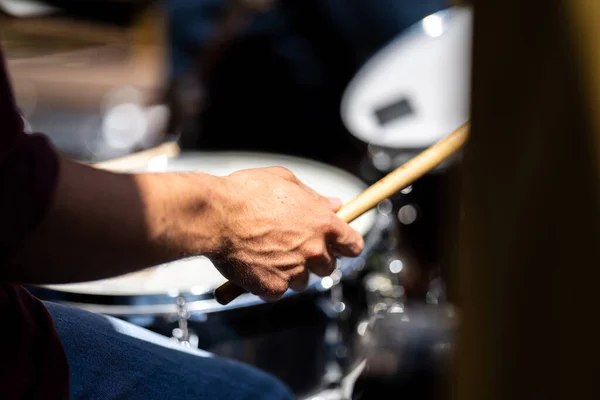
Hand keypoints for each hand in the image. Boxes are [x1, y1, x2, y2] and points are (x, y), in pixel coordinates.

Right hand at [209, 166, 363, 300]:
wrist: (215, 216)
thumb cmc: (246, 193)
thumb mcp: (285, 181)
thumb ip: (314, 196)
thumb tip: (333, 205)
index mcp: (322, 223)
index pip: (353, 244)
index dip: (347, 245)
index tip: (340, 245)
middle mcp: (313, 250)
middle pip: (329, 267)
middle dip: (315, 259)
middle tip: (293, 246)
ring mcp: (294, 272)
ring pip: (302, 281)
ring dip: (292, 272)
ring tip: (269, 253)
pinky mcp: (273, 287)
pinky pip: (277, 291)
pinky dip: (268, 282)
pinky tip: (255, 264)